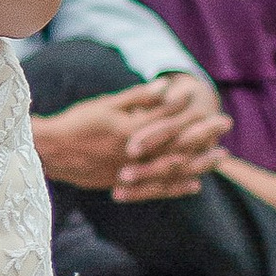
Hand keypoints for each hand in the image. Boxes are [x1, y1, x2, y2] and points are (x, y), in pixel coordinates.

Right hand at [29, 79, 227, 200]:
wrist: (50, 152)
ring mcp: (130, 172)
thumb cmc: (76, 123)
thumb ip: (137, 98)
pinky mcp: (124, 184)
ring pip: (172, 169)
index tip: (209, 102)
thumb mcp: (107, 105)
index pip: (168, 120)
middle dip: (204, 134)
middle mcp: (134, 155)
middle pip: (177, 145)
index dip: (190, 111)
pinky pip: (156, 188)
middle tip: (225, 123)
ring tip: (220, 156)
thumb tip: (165, 87)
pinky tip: (195, 184)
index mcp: (130, 132)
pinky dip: (177, 186)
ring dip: (198, 162)